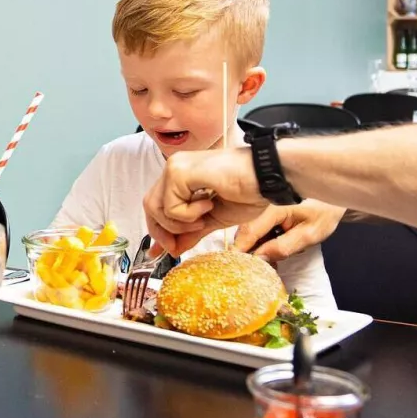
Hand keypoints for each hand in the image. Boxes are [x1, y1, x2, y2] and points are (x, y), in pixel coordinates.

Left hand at [143, 147, 267, 256]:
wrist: (266, 178)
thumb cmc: (248, 191)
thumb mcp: (214, 219)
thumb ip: (191, 232)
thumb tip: (173, 248)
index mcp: (182, 176)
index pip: (157, 205)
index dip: (158, 230)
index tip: (165, 250)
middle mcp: (175, 168)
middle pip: (150, 206)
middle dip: (162, 232)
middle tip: (178, 245)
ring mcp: (176, 167)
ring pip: (156, 207)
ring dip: (178, 223)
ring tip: (203, 218)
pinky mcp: (179, 172)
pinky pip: (170, 206)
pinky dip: (188, 215)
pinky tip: (208, 204)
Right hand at [232, 200, 344, 262]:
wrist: (332, 194)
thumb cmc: (324, 212)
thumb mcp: (309, 234)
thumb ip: (284, 247)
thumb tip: (259, 257)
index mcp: (272, 206)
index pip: (249, 232)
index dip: (241, 251)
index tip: (238, 268)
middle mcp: (261, 202)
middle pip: (245, 231)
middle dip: (250, 251)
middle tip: (262, 267)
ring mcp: (261, 203)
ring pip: (248, 229)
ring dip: (255, 246)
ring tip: (271, 259)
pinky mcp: (263, 207)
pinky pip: (255, 226)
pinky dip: (260, 239)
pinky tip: (272, 247)